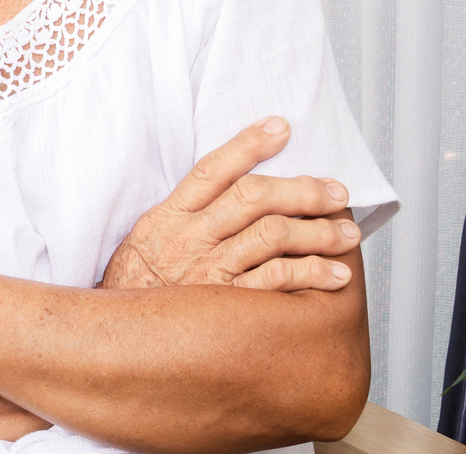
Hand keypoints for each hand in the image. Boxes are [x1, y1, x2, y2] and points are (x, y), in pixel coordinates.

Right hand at [102, 117, 358, 293]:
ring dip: (318, 231)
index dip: (247, 144)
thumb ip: (186, 214)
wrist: (118, 338)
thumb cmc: (137, 286)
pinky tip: (335, 273)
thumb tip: (231, 186)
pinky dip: (311, 273)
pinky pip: (276, 282)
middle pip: (251, 198)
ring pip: (271, 235)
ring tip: (348, 232)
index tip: (281, 127)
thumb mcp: (149, 238)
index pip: (211, 169)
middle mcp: (189, 238)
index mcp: (168, 216)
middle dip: (301, 189)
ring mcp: (208, 271)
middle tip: (336, 191)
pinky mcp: (226, 306)